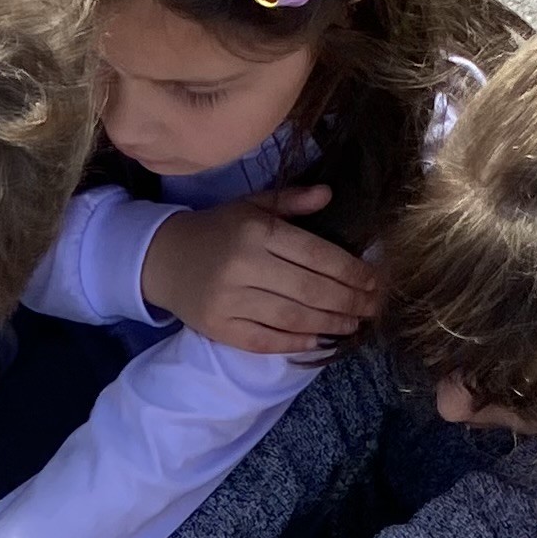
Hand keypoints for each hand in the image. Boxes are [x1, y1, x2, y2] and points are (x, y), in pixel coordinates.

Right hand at [139, 186, 380, 354]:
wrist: (163, 259)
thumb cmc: (216, 230)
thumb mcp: (251, 206)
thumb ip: (291, 201)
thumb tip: (330, 195)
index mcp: (257, 232)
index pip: (316, 255)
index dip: (350, 271)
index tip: (373, 280)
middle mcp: (245, 266)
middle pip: (310, 289)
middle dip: (348, 301)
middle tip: (373, 307)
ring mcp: (230, 300)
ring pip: (292, 318)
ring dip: (329, 324)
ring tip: (353, 324)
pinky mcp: (219, 328)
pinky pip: (265, 340)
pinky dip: (294, 343)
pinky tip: (317, 340)